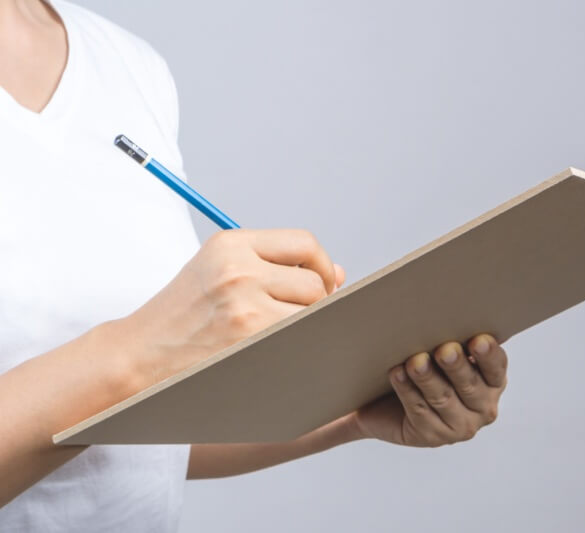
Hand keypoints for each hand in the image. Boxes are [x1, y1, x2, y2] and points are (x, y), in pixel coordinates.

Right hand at [120, 228, 344, 386]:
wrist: (136, 357)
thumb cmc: (181, 319)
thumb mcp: (218, 274)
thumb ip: (274, 268)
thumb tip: (337, 273)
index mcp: (230, 245)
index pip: (303, 243)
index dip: (320, 265)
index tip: (321, 284)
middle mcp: (238, 269)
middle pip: (314, 281)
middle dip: (318, 303)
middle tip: (302, 319)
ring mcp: (244, 305)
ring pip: (312, 312)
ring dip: (308, 326)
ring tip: (286, 337)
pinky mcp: (248, 339)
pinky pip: (300, 339)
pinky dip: (301, 346)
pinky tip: (283, 353)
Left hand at [353, 334, 507, 446]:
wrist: (386, 402)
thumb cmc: (424, 366)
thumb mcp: (442, 352)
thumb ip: (453, 339)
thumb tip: (448, 314)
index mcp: (493, 382)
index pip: (496, 368)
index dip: (488, 355)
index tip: (478, 339)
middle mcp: (483, 407)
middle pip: (469, 385)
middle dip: (456, 366)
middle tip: (445, 349)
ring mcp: (459, 427)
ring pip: (442, 398)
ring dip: (427, 378)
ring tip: (415, 361)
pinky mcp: (432, 437)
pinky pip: (419, 411)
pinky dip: (407, 391)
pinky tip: (397, 374)